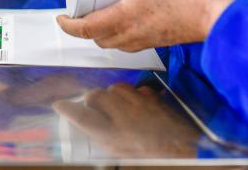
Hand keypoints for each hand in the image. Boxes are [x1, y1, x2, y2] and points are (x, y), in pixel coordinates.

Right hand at [53, 83, 199, 157]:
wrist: (188, 154)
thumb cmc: (156, 158)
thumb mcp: (125, 155)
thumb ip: (108, 139)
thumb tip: (96, 128)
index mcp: (112, 135)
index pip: (82, 116)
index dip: (68, 109)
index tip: (59, 105)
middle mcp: (123, 117)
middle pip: (95, 96)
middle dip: (92, 100)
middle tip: (93, 108)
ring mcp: (139, 105)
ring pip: (116, 88)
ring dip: (113, 94)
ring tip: (115, 104)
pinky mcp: (155, 100)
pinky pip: (139, 89)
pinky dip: (135, 95)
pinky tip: (138, 104)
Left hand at [57, 0, 233, 50]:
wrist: (213, 15)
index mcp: (122, 20)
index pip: (85, 30)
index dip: (68, 25)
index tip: (60, 17)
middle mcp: (129, 36)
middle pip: (96, 38)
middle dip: (83, 27)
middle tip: (80, 10)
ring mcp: (144, 41)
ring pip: (113, 42)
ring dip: (101, 30)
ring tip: (100, 10)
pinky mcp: (156, 40)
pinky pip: (128, 41)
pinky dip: (118, 31)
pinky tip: (125, 15)